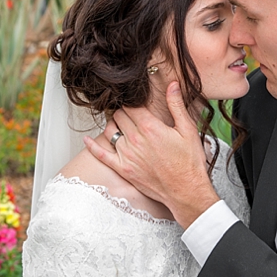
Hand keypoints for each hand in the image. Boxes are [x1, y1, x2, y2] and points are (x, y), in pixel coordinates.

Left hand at [84, 82, 220, 227]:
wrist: (186, 191)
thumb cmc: (189, 162)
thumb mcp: (188, 129)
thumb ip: (176, 105)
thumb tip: (172, 84)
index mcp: (150, 127)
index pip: (131, 105)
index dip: (132, 100)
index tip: (135, 100)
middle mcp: (135, 140)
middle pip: (119, 116)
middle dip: (123, 111)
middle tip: (129, 111)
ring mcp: (127, 155)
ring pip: (110, 131)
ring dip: (113, 124)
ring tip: (120, 123)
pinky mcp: (123, 169)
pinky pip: (102, 155)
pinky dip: (92, 146)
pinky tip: (86, 140)